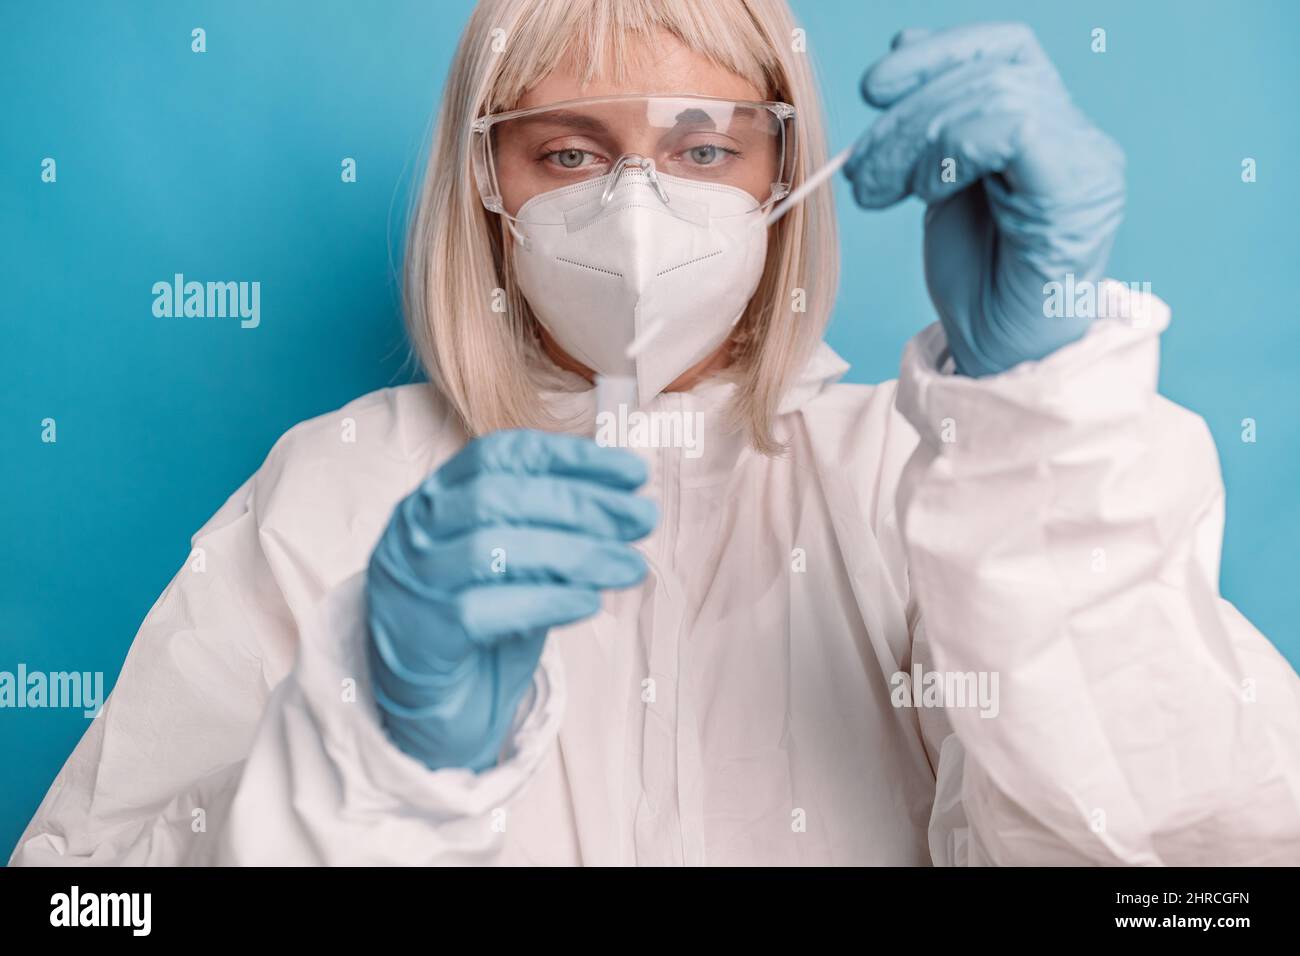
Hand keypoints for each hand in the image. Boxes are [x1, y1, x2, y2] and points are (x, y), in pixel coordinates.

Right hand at [366, 429, 656, 771]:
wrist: (427, 706)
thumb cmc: (480, 622)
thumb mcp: (517, 563)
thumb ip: (554, 531)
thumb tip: (629, 508)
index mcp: (437, 496)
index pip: (502, 454)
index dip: (570, 457)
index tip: (633, 472)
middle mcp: (414, 529)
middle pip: (500, 496)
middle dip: (583, 503)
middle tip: (644, 518)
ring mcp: (412, 581)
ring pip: (493, 548)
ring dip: (575, 553)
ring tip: (630, 566)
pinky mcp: (422, 635)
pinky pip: (485, 610)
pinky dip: (546, 602)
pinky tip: (590, 603)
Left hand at [844, 23, 1125, 376]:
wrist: (998, 356)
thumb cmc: (975, 283)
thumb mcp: (940, 184)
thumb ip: (935, 124)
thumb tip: (904, 46)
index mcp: (1047, 130)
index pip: (1002, 50)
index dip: (935, 54)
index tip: (874, 88)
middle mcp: (1077, 139)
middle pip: (992, 70)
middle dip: (909, 108)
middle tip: (864, 165)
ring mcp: (1086, 164)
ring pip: (996, 95)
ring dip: (916, 137)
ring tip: (881, 188)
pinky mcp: (1078, 194)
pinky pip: (1014, 129)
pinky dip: (953, 149)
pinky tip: (927, 191)